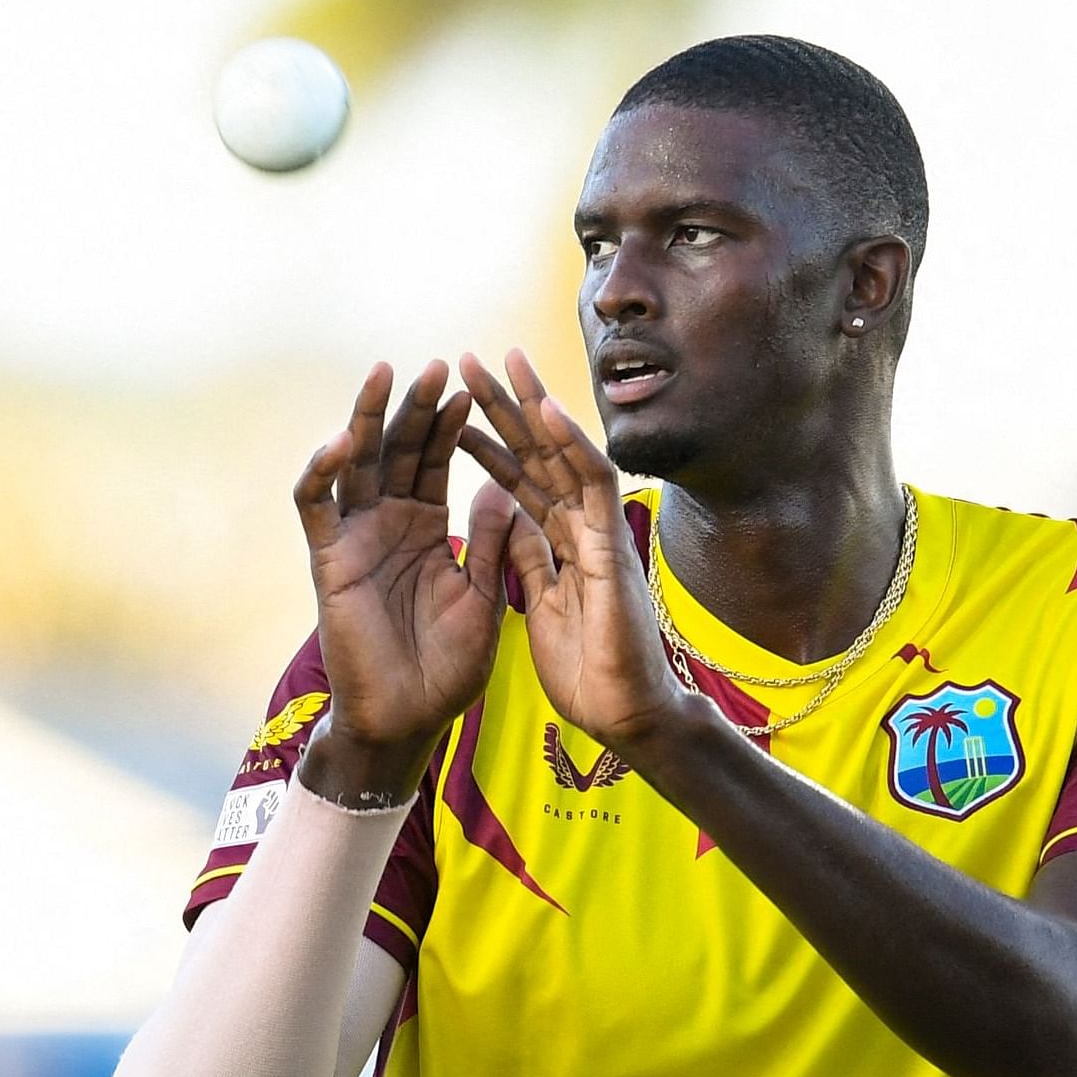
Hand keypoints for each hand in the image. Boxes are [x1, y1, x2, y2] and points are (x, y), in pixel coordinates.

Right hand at [292, 361, 521, 799]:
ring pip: (355, 463)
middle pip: (396, 449)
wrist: (407, 721)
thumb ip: (493, 544)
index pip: (436, 461)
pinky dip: (321, 472)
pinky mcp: (328, 560)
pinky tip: (341, 442)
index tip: (473, 387)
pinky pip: (316, 506)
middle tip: (434, 366)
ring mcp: (356, 538)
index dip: (451, 424)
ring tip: (386, 376)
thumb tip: (505, 486)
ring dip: (367, 419)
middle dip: (414, 407)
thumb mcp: (485, 599)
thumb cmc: (447, 669)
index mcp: (428, 529)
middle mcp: (388, 524)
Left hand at [457, 349, 691, 751]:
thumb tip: (512, 522)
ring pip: (564, 454)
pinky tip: (545, 409)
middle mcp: (582, 527)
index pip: (520, 481)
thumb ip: (530, 561)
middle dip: (502, 408)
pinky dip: (570, 445)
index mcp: (561, 543)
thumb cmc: (591, 672)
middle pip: (538, 455)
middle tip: (468, 361)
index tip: (452, 414)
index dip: (488, 445)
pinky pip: (593, 484)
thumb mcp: (540, 607)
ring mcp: (600, 532)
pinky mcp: (612, 547)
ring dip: (532, 405)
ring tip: (501, 360)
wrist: (624, 716)